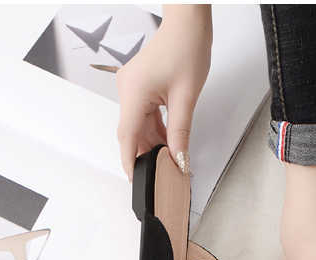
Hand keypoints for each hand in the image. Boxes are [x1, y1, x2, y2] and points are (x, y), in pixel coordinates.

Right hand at [116, 5, 212, 178]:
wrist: (187, 24)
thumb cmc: (186, 49)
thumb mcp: (186, 97)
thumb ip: (180, 132)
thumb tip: (179, 159)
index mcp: (133, 92)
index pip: (128, 136)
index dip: (131, 161)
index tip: (135, 180)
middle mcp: (127, 90)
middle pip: (132, 133)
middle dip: (146, 154)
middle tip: (161, 175)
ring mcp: (133, 88)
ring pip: (140, 126)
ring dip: (154, 143)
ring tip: (170, 162)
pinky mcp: (141, 87)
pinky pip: (145, 116)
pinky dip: (156, 131)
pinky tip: (170, 143)